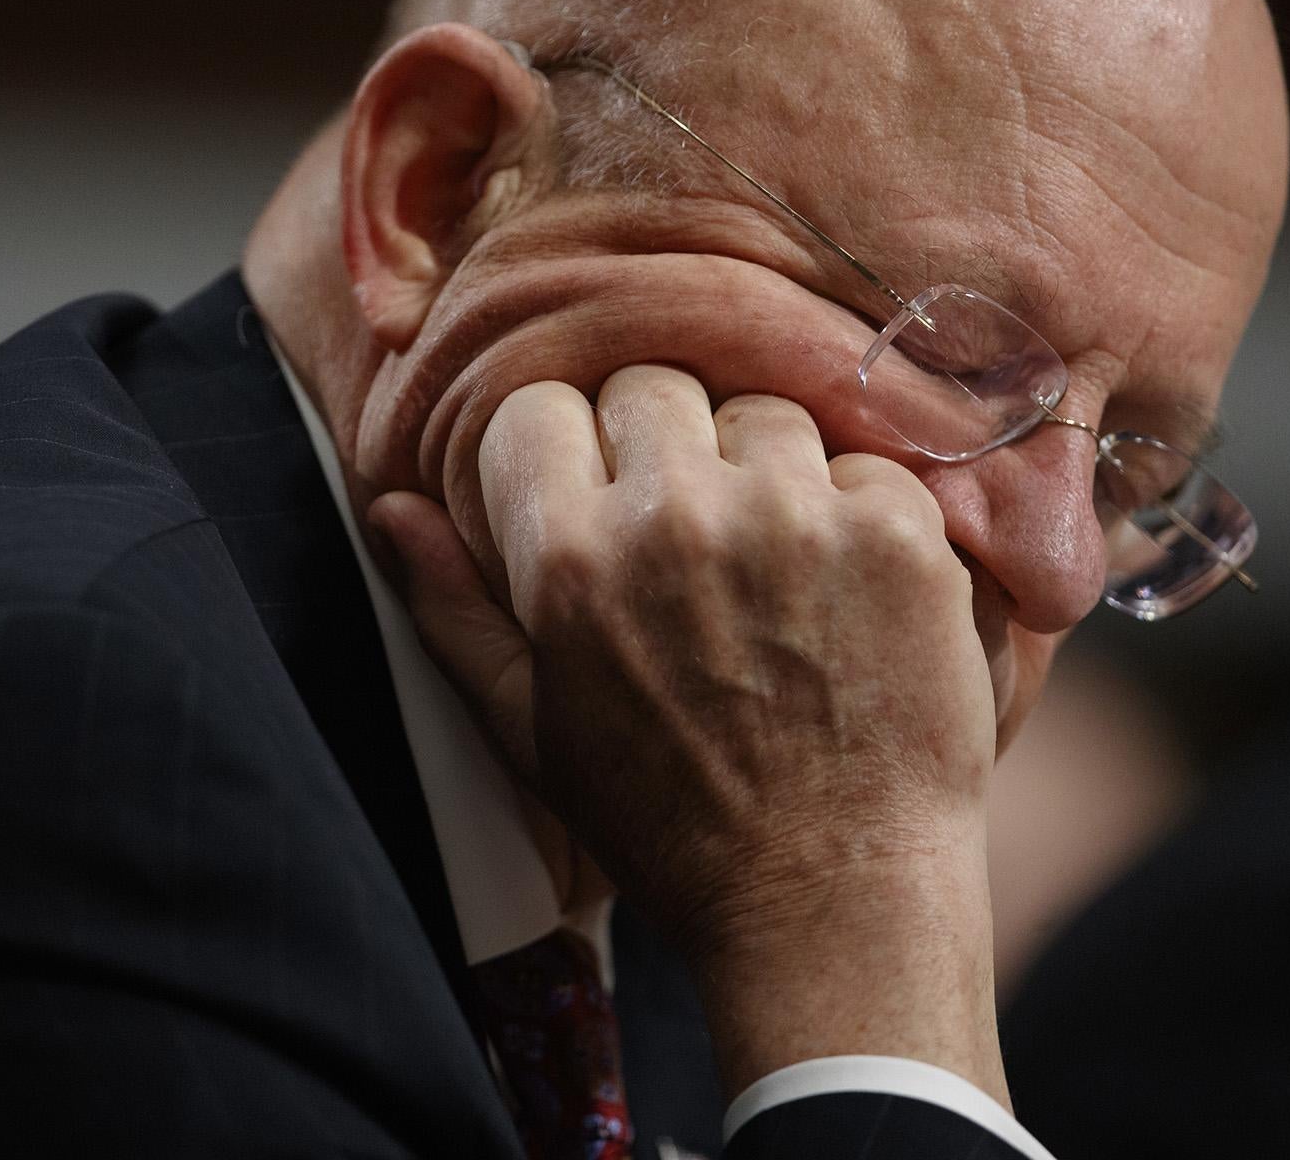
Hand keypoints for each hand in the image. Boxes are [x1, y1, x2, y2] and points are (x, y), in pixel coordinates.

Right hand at [367, 366, 1008, 1097]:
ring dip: (760, 469)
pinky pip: (863, 458)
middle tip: (687, 532)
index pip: (537, 409)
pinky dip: (856, 508)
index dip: (560, 450)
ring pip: (758, 410)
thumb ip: (450, 607)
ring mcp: (796, 517)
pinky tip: (847, 589)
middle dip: (658, 446)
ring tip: (773, 563)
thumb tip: (391, 506)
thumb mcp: (527, 727)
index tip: (588, 496)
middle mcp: (676, 517)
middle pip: (649, 388)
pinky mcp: (899, 533)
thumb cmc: (665, 822)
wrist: (831, 902)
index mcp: (570, 560)